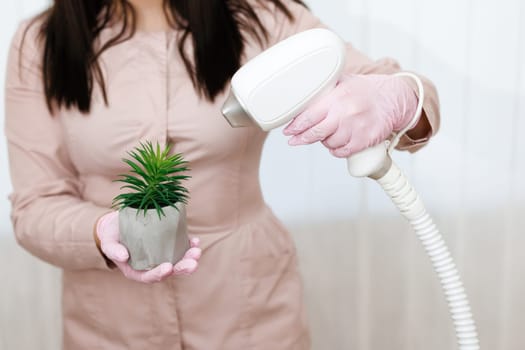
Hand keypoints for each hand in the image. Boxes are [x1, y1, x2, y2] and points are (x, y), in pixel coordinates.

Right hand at [95, 211, 200, 282]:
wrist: (118, 225)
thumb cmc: (112, 236)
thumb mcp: (108, 242)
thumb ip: (113, 250)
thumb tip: (124, 257)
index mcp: (137, 271)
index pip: (149, 277)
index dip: (159, 274)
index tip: (168, 267)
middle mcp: (152, 266)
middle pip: (169, 271)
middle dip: (182, 268)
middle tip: (193, 262)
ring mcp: (162, 255)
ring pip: (178, 260)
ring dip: (189, 257)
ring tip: (197, 251)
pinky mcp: (167, 245)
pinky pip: (180, 247)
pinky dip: (188, 245)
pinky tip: (194, 240)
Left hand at [283, 74, 418, 156]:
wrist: (394, 99)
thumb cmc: (366, 91)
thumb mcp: (344, 81)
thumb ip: (324, 89)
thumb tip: (300, 94)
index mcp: (338, 97)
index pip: (309, 115)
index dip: (296, 126)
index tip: (288, 131)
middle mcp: (345, 113)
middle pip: (315, 133)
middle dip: (302, 138)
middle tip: (294, 140)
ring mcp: (355, 128)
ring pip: (328, 143)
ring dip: (324, 141)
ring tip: (329, 133)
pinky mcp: (364, 141)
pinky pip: (342, 152)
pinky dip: (336, 149)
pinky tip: (337, 143)